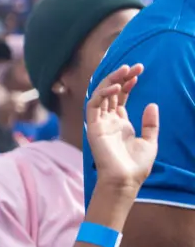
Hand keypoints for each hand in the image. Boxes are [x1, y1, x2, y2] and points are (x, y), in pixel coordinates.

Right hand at [86, 63, 157, 191]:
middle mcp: (108, 120)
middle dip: (122, 77)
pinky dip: (103, 93)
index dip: (128, 83)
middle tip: (135, 66)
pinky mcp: (93, 126)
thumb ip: (150, 123)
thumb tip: (152, 104)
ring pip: (101, 94)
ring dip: (111, 80)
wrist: (125, 179)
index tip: (139, 72)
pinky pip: (94, 105)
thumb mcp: (150, 141)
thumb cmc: (136, 165)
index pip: (120, 97)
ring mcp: (99, 123)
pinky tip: (117, 86)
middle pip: (111, 92)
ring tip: (126, 70)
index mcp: (120, 123)